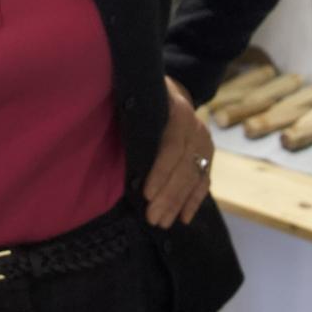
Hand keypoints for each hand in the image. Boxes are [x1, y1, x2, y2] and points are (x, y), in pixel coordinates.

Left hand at [141, 76, 214, 227]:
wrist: (173, 88)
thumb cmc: (147, 95)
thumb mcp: (139, 98)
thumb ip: (131, 116)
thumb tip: (104, 136)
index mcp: (178, 112)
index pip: (172, 148)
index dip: (160, 172)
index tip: (146, 194)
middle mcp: (196, 129)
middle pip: (184, 168)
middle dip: (168, 196)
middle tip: (153, 218)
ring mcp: (205, 143)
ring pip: (194, 178)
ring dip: (179, 203)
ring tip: (163, 223)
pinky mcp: (208, 156)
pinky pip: (204, 181)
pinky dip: (194, 201)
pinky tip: (184, 218)